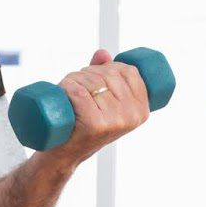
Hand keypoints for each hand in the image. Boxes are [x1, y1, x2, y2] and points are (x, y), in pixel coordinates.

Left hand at [46, 49, 151, 164]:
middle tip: (73, 84)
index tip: (94, 75)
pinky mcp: (95, 124)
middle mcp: (133, 115)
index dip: (108, 66)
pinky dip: (67, 86)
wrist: (65, 153)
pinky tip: (63, 91)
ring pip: (91, 81)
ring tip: (66, 90)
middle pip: (108, 74)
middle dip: (86, 72)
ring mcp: (115, 121)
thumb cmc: (83, 123)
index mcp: (142, 109)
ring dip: (73, 78)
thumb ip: (106, 76)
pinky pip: (80, 92)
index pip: (129, 71)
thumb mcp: (102, 102)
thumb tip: (102, 53)